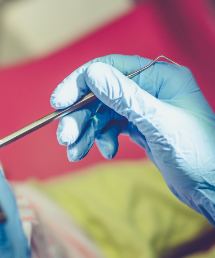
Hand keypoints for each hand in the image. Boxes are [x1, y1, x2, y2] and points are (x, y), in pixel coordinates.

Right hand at [51, 54, 214, 222]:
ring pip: (102, 113)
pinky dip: (102, 140)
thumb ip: (124, 97)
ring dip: (85, 132)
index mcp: (160, 77)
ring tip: (75, 152)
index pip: (110, 69)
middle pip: (101, 94)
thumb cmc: (199, 154)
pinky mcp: (140, 127)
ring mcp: (144, 109)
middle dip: (80, 116)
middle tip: (65, 138)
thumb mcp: (157, 123)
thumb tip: (92, 73)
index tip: (59, 103)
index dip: (80, 83)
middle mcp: (150, 88)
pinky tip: (107, 152)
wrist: (214, 188)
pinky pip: (110, 128)